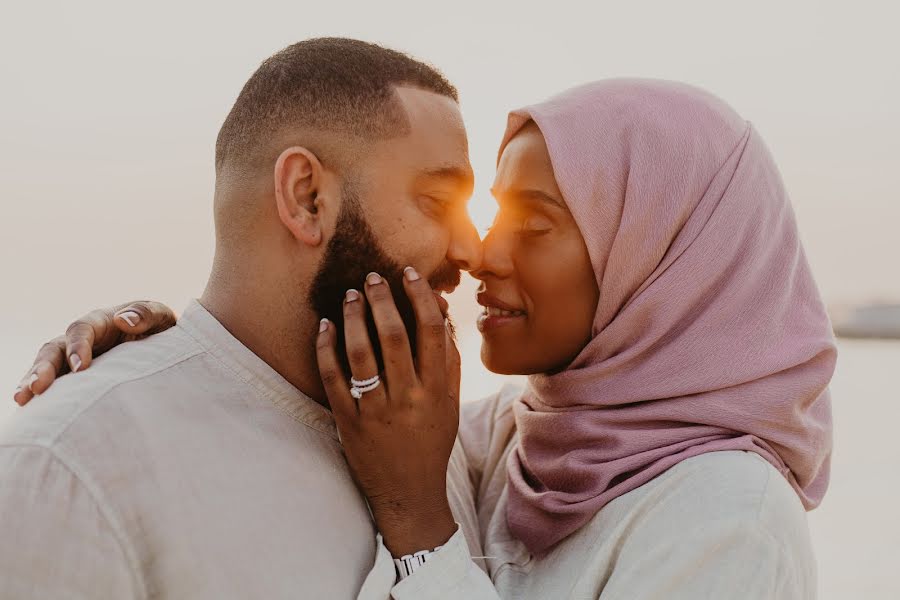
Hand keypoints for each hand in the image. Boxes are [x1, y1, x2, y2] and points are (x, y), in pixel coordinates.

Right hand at [13, 301, 176, 405]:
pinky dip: (44, 398)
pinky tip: (33, 413)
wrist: (167, 348)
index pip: (81, 330)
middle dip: (43, 367)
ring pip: (48, 368)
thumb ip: (146, 314)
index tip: (81, 368)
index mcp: (100, 322)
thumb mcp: (160, 317)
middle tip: (35, 388)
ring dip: (33, 382)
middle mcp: (82, 340)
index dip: (77, 346)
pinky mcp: (77, 380)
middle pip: (54, 349)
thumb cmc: (161, 329)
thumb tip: (124, 320)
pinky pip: (56, 387)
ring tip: (22, 399)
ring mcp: (75, 360)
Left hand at [316, 267, 459, 556]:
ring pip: (361, 353)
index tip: (409, 273)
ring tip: (350, 295)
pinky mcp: (349, 422)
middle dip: (382, 299)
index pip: (431, 331)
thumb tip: (443, 316)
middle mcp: (408, 397)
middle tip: (372, 276)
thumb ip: (449, 362)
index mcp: (436, 390)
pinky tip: (326, 326)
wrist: (408, 494)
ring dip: (354, 317)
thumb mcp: (450, 405)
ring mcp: (376, 410)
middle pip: (394, 335)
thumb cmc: (430, 443)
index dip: (420, 296)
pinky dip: (327, 349)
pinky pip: (333, 379)